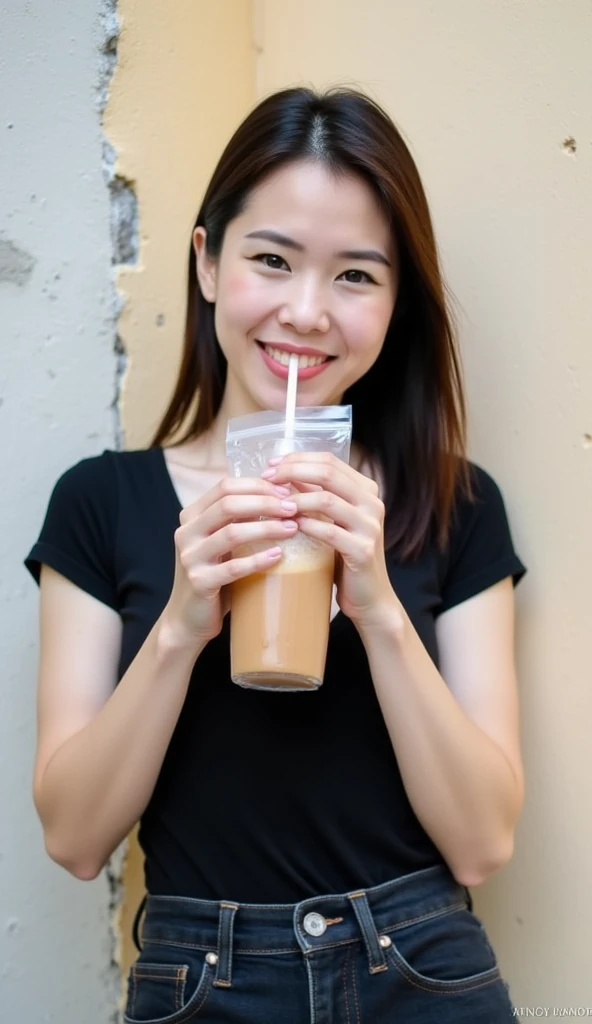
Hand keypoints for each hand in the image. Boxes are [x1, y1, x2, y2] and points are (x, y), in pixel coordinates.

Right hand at [162, 476, 299, 647]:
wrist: (189, 618)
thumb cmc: (216, 575)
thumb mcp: (223, 543)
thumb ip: (240, 520)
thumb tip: (283, 496)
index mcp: (192, 516)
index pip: (226, 487)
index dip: (258, 485)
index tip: (287, 491)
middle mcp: (186, 532)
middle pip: (228, 504)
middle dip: (265, 502)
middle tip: (294, 508)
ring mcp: (190, 557)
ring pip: (232, 533)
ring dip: (266, 528)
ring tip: (292, 528)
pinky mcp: (199, 582)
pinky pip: (233, 568)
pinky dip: (258, 560)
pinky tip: (278, 556)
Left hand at [261, 452, 401, 632]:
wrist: (369, 597)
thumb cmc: (345, 556)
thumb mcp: (333, 520)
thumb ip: (316, 495)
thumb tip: (285, 474)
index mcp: (366, 490)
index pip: (329, 460)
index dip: (297, 458)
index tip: (271, 465)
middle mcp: (373, 503)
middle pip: (328, 473)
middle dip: (292, 472)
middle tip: (267, 479)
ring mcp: (370, 527)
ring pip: (327, 500)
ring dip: (295, 499)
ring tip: (273, 504)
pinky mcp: (363, 551)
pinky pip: (330, 532)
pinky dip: (306, 526)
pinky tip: (288, 526)